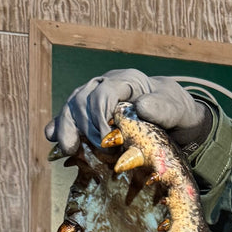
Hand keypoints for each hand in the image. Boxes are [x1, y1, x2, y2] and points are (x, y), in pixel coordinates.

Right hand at [45, 70, 210, 154]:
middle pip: (82, 99)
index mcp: (127, 81)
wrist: (175, 120)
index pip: (104, 90)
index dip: (100, 112)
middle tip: (100, 150)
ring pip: (71, 107)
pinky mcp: (89, 115)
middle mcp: (107, 85)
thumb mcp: (177, 109)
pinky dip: (58, 128)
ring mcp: (95, 100)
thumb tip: (140, 106)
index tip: (107, 137)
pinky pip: (68, 118)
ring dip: (67, 128)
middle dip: (85, 125)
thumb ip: (163, 107)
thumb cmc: (176, 112)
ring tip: (69, 148)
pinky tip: (53, 140)